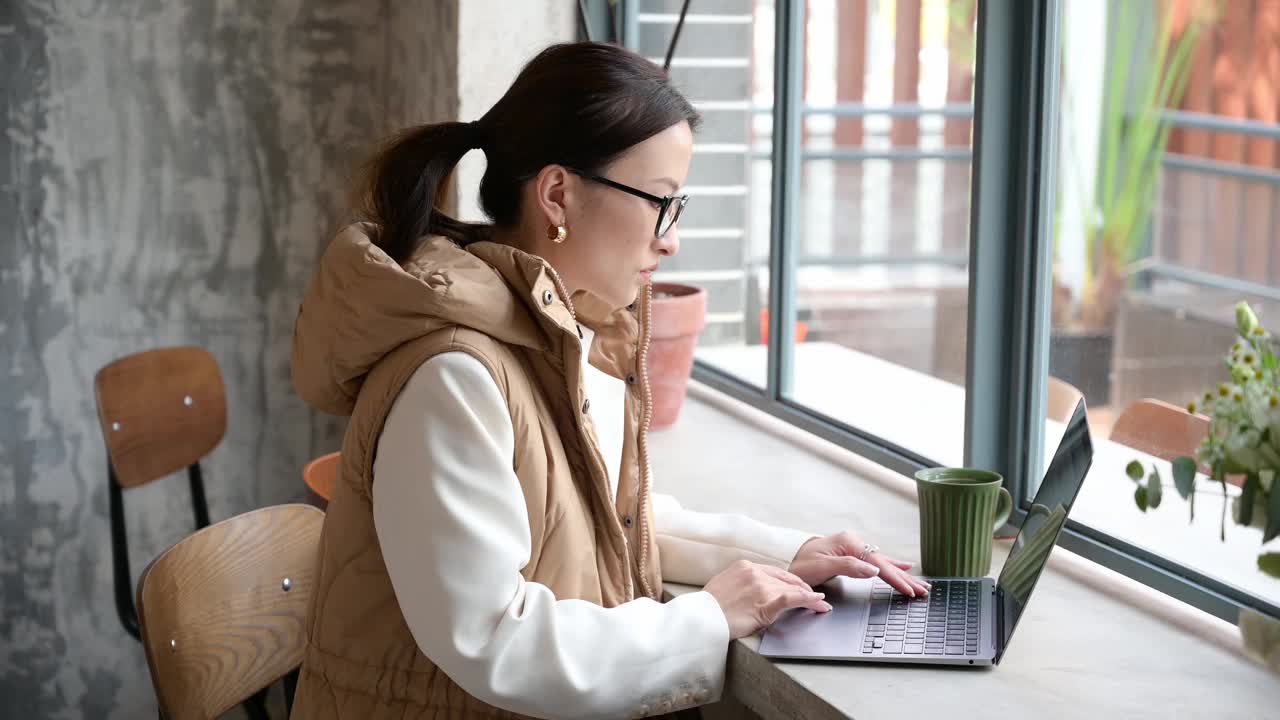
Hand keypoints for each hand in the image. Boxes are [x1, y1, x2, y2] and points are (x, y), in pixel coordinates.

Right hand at [703, 560, 831, 639]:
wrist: (702, 619)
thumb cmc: (709, 607)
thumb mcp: (724, 584)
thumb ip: (741, 583)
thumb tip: (752, 591)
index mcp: (744, 566)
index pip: (775, 572)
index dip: (791, 580)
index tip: (800, 587)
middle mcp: (754, 573)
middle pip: (786, 580)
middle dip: (804, 589)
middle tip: (816, 598)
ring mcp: (761, 588)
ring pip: (792, 590)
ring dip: (810, 598)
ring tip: (821, 605)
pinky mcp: (765, 604)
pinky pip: (791, 599)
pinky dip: (808, 600)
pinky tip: (818, 602)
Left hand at [788, 532, 930, 597]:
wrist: (786, 556)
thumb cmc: (799, 562)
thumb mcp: (821, 566)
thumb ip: (848, 566)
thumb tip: (873, 570)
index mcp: (849, 543)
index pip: (878, 564)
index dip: (895, 579)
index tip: (908, 590)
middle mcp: (854, 543)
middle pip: (885, 563)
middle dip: (905, 578)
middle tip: (924, 591)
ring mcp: (854, 548)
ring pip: (884, 563)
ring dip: (902, 574)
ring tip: (920, 583)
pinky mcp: (852, 554)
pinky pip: (877, 562)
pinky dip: (891, 567)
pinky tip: (903, 566)